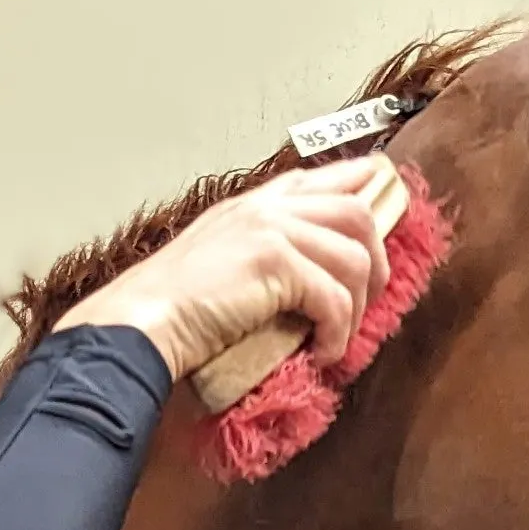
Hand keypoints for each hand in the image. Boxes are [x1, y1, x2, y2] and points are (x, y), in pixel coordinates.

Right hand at [53, 155, 393, 381]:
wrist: (142, 322)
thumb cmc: (171, 307)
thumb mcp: (220, 263)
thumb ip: (262, 256)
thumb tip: (307, 285)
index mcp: (255, 203)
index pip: (330, 177)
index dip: (368, 193)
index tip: (386, 225)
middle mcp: (266, 206)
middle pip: (357, 210)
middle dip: (377, 259)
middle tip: (369, 300)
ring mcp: (270, 228)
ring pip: (354, 255)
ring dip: (359, 304)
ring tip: (339, 336)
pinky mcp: (274, 262)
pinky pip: (335, 297)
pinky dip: (338, 332)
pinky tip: (322, 352)